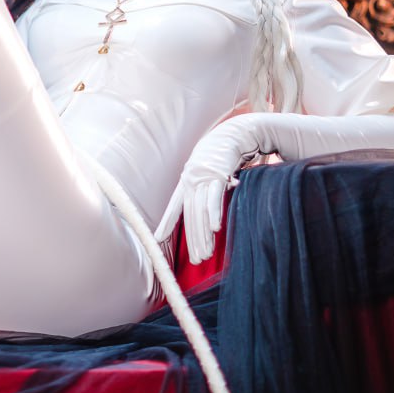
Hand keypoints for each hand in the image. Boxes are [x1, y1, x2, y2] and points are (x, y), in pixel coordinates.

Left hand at [178, 117, 268, 264]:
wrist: (236, 133)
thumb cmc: (223, 154)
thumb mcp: (208, 171)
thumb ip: (204, 188)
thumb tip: (205, 212)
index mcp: (186, 179)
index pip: (174, 205)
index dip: (167, 222)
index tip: (157, 238)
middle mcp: (191, 178)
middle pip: (190, 214)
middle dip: (193, 239)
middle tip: (197, 259)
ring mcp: (203, 176)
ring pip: (201, 210)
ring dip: (203, 233)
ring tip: (205, 253)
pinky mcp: (218, 173)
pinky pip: (215, 197)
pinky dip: (214, 213)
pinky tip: (215, 229)